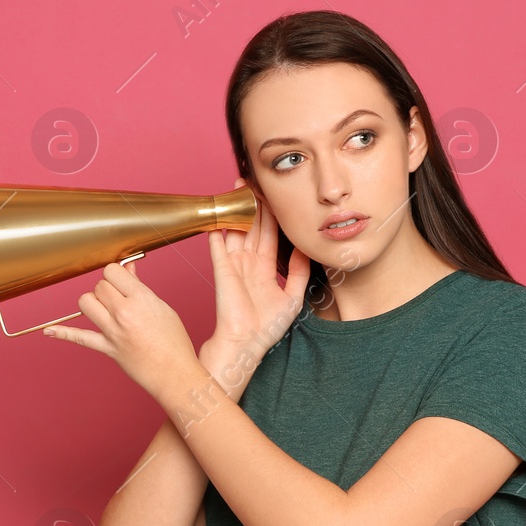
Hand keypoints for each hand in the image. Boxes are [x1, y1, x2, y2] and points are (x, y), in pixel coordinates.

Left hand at [42, 260, 201, 402]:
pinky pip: (79, 338)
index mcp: (142, 299)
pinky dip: (62, 333)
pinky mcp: (106, 348)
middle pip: (99, 285)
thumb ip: (141, 288)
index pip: (113, 271)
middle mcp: (124, 313)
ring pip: (85, 302)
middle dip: (107, 289)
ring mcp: (113, 331)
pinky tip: (48, 331)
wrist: (174, 374)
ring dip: (92, 302)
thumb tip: (128, 269)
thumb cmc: (174, 342)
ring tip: (104, 309)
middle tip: (119, 300)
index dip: (116, 275)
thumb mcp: (162, 308)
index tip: (121, 282)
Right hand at [205, 177, 312, 381]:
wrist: (247, 344)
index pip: (269, 233)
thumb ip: (300, 271)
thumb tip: (307, 247)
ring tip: (237, 188)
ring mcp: (233, 265)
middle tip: (254, 181)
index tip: (272, 195)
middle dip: (253, 204)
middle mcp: (248, 263)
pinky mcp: (222, 271)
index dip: (271, 214)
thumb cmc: (267, 327)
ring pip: (235, 230)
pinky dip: (217, 230)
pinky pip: (218, 246)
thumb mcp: (293, 296)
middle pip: (251, 226)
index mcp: (264, 268)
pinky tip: (218, 213)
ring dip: (235, 210)